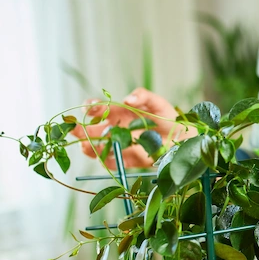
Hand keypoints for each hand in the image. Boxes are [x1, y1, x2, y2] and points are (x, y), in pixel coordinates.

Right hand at [70, 88, 190, 168]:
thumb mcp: (158, 103)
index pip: (101, 109)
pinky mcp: (129, 160)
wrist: (183, 139)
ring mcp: (121, 145)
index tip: (89, 108)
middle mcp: (117, 129)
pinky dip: (108, 162)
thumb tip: (127, 98)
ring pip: (99, 147)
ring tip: (85, 147)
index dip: (92, 108)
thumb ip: (143, 96)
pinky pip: (114, 163)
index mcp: (120, 113)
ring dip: (90, 147)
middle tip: (75, 130)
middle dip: (82, 129)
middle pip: (94, 130)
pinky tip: (105, 160)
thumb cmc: (168, 118)